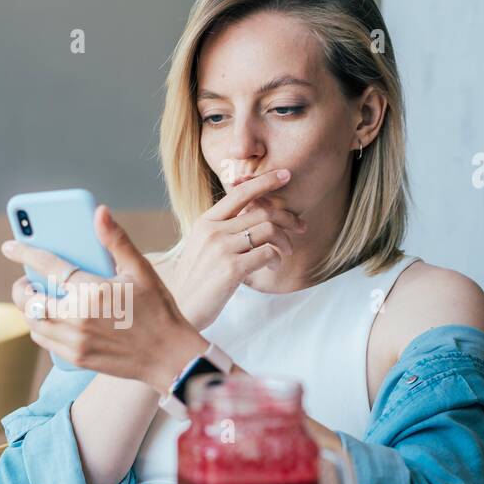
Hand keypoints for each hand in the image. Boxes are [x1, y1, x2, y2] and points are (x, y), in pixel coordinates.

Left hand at [1, 206, 208, 394]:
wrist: (170, 357)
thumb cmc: (159, 310)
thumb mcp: (141, 270)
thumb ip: (116, 240)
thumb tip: (99, 211)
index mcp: (93, 291)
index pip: (49, 267)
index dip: (25, 253)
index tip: (9, 247)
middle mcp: (78, 318)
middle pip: (31, 300)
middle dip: (22, 287)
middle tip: (27, 280)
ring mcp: (75, 341)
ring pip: (33, 322)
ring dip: (30, 309)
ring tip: (39, 297)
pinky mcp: (76, 358)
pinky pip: (44, 341)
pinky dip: (40, 327)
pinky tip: (51, 318)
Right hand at [161, 168, 304, 329]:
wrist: (182, 309)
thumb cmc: (197, 281)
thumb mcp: (203, 248)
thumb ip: (224, 231)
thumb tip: (258, 218)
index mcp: (205, 222)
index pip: (240, 193)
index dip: (265, 180)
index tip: (286, 174)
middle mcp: (212, 231)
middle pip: (262, 211)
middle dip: (288, 218)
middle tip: (300, 228)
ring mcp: (221, 249)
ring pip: (268, 230)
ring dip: (285, 241)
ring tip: (285, 253)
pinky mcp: (232, 269)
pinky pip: (267, 253)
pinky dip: (276, 258)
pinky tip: (273, 266)